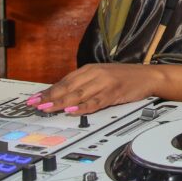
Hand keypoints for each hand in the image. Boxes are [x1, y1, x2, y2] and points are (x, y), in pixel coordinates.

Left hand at [28, 63, 155, 114]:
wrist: (148, 75)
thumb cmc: (125, 77)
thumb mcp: (102, 76)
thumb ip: (84, 83)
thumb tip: (63, 95)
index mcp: (90, 69)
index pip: (64, 81)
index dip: (48, 91)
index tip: (33, 99)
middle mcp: (95, 74)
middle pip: (68, 87)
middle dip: (50, 97)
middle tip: (35, 105)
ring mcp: (105, 83)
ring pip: (79, 94)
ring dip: (61, 102)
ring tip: (48, 109)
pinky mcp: (114, 93)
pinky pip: (96, 101)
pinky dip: (84, 107)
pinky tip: (74, 111)